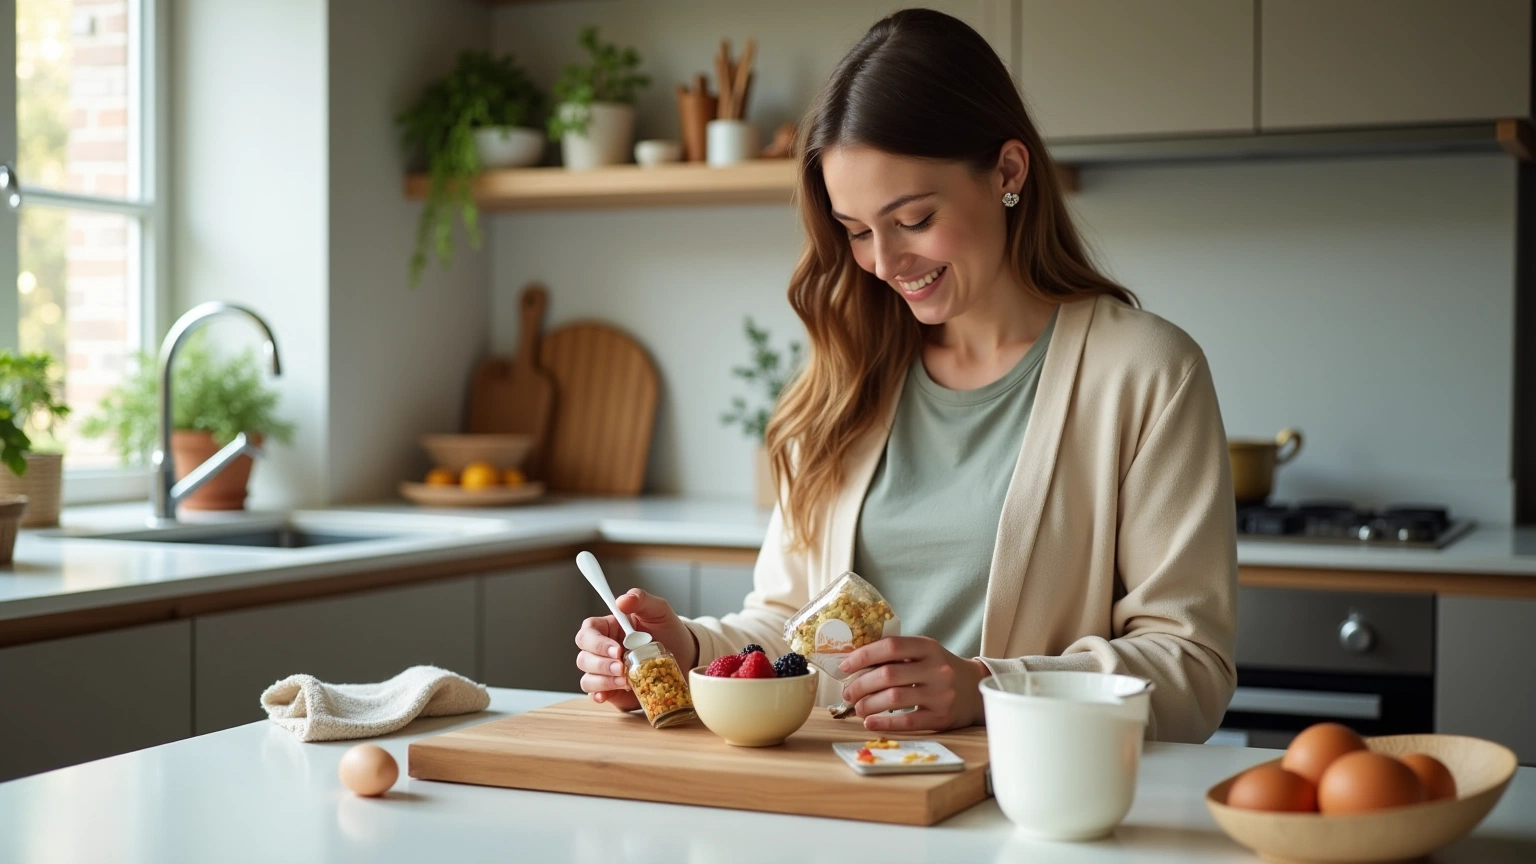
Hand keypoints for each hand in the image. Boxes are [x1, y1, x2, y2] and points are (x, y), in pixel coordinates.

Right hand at [574, 589, 697, 710]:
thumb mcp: (658, 611)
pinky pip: (596, 694)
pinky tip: (608, 695)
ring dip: (603, 681)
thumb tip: (622, 600)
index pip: (588, 631)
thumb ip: (641, 600)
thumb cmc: (668, 631)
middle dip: (601, 665)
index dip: (596, 642)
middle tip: (622, 667)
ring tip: (625, 681)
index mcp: (608, 628)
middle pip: (584, 657)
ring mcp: (606, 671)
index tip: (616, 649)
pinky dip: (600, 695)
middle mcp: (603, 650)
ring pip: (588, 678)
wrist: (684, 656)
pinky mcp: (612, 689)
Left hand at [838, 636, 988, 731]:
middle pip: (888, 674)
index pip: (891, 646)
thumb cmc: (940, 670)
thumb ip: (898, 655)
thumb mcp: (925, 654)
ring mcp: (940, 694)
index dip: (863, 655)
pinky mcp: (941, 717)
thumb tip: (854, 665)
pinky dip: (884, 722)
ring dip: (868, 704)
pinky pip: (908, 721)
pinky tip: (870, 722)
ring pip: (894, 698)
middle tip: (848, 693)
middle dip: (861, 684)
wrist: (976, 690)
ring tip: (858, 708)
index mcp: (928, 647)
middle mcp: (936, 668)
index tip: (845, 666)